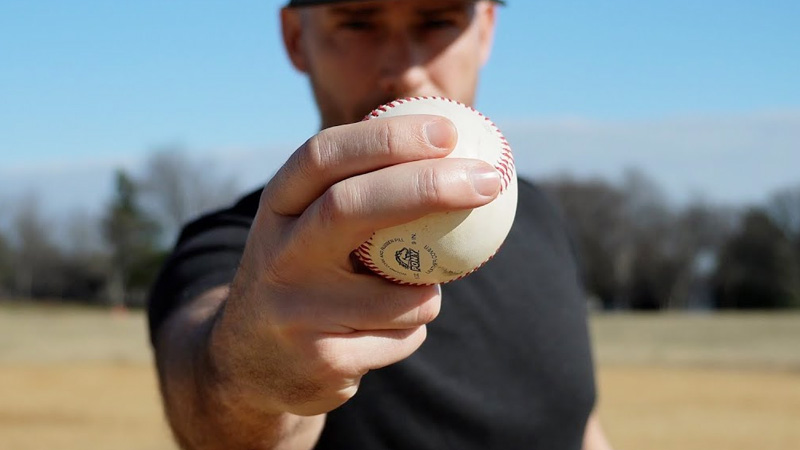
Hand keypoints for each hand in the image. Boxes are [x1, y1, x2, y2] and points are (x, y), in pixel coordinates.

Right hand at [209, 115, 501, 415]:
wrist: (251, 365)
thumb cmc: (307, 275)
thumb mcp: (309, 225)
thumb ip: (358, 189)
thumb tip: (451, 147)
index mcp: (277, 208)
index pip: (324, 156)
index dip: (386, 139)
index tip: (449, 132)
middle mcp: (277, 254)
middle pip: (350, 206)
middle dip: (427, 186)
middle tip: (490, 179)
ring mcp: (296, 310)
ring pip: (401, 293)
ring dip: (429, 291)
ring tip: (408, 294)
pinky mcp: (324, 360)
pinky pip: (405, 337)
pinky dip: (412, 330)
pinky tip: (378, 334)